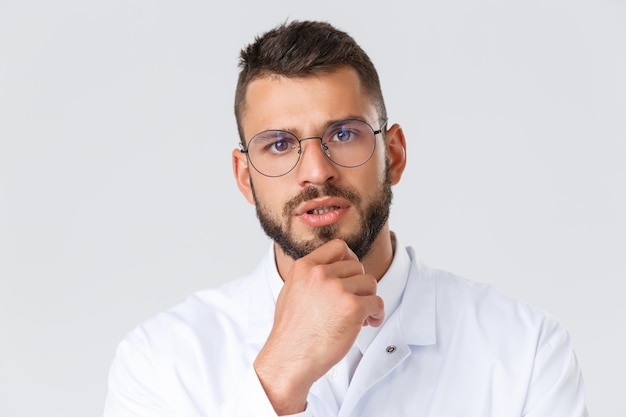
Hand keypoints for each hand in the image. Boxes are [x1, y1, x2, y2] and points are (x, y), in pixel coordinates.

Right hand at [254, 239, 384, 414]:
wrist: (289, 359)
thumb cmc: (291, 332)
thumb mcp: (292, 291)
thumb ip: (311, 276)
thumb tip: (333, 270)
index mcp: (304, 267)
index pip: (338, 247)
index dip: (350, 260)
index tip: (351, 276)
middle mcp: (320, 274)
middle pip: (357, 267)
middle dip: (358, 286)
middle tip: (352, 304)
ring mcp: (337, 289)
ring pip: (370, 284)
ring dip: (368, 300)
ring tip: (358, 317)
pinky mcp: (353, 307)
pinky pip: (377, 303)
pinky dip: (376, 315)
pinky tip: (367, 324)